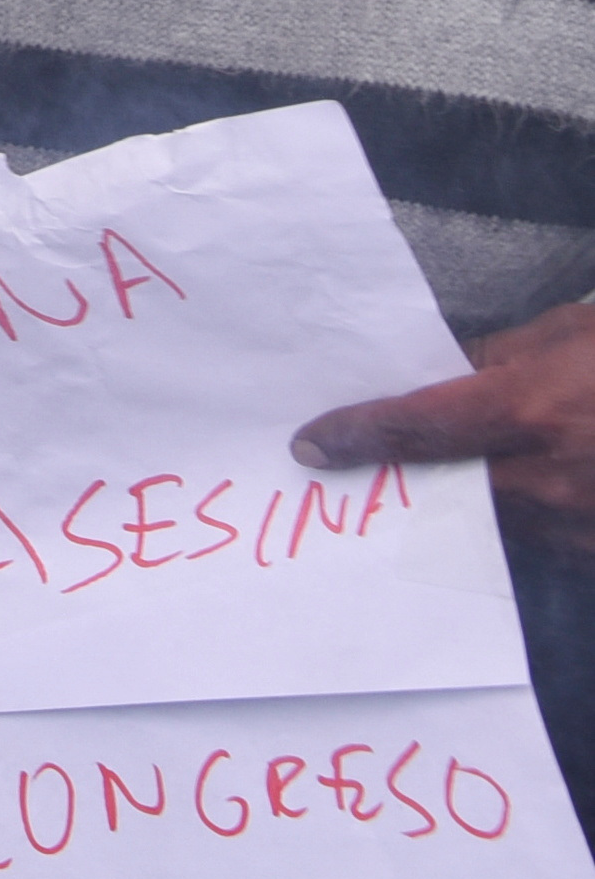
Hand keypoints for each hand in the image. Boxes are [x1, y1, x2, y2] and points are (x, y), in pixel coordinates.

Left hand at [298, 299, 594, 553]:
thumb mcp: (569, 336)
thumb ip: (497, 356)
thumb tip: (440, 370)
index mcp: (530, 410)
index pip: (418, 428)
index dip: (359, 435)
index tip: (310, 446)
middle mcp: (548, 479)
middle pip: (444, 485)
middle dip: (410, 475)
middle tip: (371, 465)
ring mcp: (579, 527)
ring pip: (494, 521)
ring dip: (469, 500)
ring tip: (455, 476)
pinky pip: (543, 542)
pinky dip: (526, 520)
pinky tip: (528, 493)